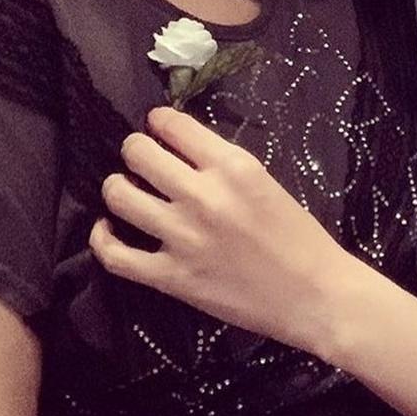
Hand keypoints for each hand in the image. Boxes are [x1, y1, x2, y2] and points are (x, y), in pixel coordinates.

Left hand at [89, 107, 356, 356]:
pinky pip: (116, 254)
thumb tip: (181, 150)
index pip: (174, 125)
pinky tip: (107, 228)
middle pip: (139, 153)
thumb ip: (223, 165)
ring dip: (116, 187)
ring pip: (120, 196)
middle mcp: (203, 195)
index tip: (156, 125)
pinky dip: (102, 238)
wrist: (314, 294)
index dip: (158, 121)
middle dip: (135, 149)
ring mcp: (183, 237)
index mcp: (233, 166)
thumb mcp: (265, 182)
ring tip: (124, 188)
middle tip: (139, 156)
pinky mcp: (171, 278)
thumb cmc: (299, 237)